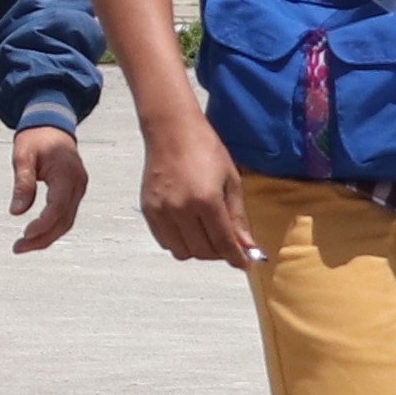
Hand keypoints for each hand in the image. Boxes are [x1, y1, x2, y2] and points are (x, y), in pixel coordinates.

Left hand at [6, 125, 86, 254]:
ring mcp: (79, 188)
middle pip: (64, 220)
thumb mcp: (23, 157)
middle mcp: (78, 184)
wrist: (52, 125)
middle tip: (18, 248)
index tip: (24, 235)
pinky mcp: (75, 192)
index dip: (43, 225)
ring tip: (23, 245)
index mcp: (66, 173)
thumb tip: (16, 212)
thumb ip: (22, 184)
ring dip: (46, 236)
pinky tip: (35, 234)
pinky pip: (66, 215)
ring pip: (66, 221)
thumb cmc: (36, 138)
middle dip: (42, 238)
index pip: (58, 207)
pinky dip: (52, 227)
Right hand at [137, 104, 262, 270]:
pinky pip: (166, 241)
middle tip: (227, 242)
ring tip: (206, 233)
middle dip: (219, 252)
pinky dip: (180, 242)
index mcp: (206, 200)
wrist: (171, 130)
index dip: (236, 258)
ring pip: (183, 252)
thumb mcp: (231, 180)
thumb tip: (246, 246)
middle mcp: (181, 210)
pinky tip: (188, 227)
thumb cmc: (206, 149)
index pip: (223, 243)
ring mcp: (162, 211)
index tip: (244, 264)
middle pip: (203, 252)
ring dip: (199, 249)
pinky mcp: (149, 210)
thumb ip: (237, 217)